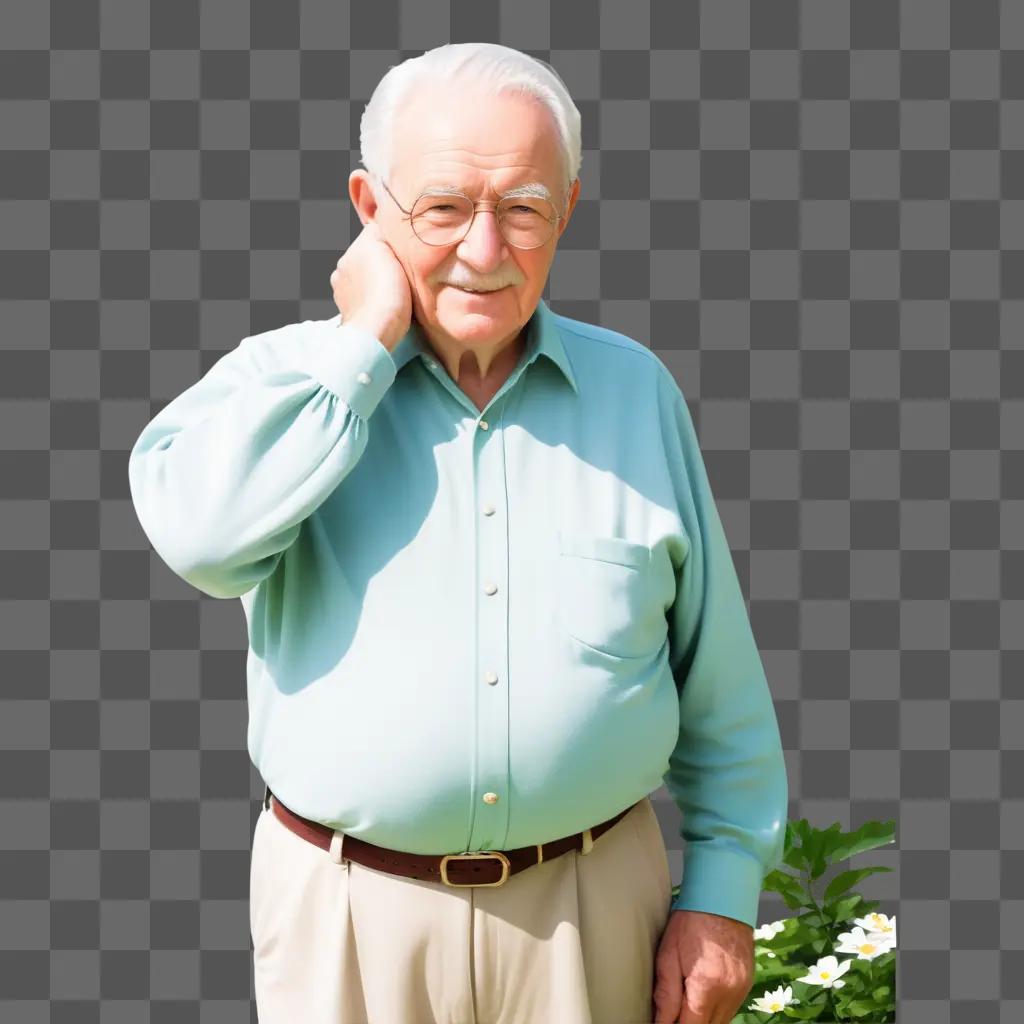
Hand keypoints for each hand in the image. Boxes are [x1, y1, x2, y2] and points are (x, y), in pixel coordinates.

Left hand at [329, 220, 413, 351]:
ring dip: (372, 282)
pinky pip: (359, 297)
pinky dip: (367, 298)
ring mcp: (340, 289)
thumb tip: (380, 228)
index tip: (402, 253)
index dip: (389, 242)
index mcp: (354, 249)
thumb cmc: (388, 292)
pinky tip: (380, 305)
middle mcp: (342, 265)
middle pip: (366, 257)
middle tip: (398, 274)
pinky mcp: (344, 310)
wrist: (376, 330)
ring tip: (390, 293)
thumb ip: (383, 234)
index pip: (373, 235)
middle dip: (378, 263)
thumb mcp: (390, 250)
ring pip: (361, 277)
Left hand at [652, 909, 753, 1023]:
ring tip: (684, 1006)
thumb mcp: (668, 955)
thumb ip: (666, 995)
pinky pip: (730, 1010)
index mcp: (707, 986)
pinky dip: (715, 1011)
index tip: (662, 1023)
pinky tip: (702, 999)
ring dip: (702, 1019)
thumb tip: (660, 1023)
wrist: (723, 897)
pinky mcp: (747, 984)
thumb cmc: (691, 921)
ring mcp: (742, 990)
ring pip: (721, 1022)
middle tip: (671, 1015)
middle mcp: (730, 993)